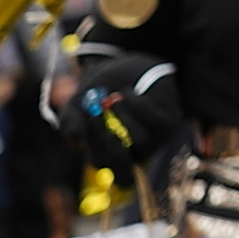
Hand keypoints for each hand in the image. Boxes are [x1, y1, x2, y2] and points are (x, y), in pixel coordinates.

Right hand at [61, 54, 181, 186]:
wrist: (126, 67)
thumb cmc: (97, 92)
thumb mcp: (78, 104)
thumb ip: (72, 121)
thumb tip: (75, 140)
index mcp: (107, 157)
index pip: (105, 170)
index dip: (96, 154)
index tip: (82, 132)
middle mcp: (132, 156)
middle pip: (123, 167)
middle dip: (106, 142)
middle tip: (94, 115)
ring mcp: (153, 142)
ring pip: (141, 143)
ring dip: (124, 118)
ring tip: (113, 97)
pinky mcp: (167, 124)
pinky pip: (156, 123)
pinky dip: (139, 106)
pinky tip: (128, 92)